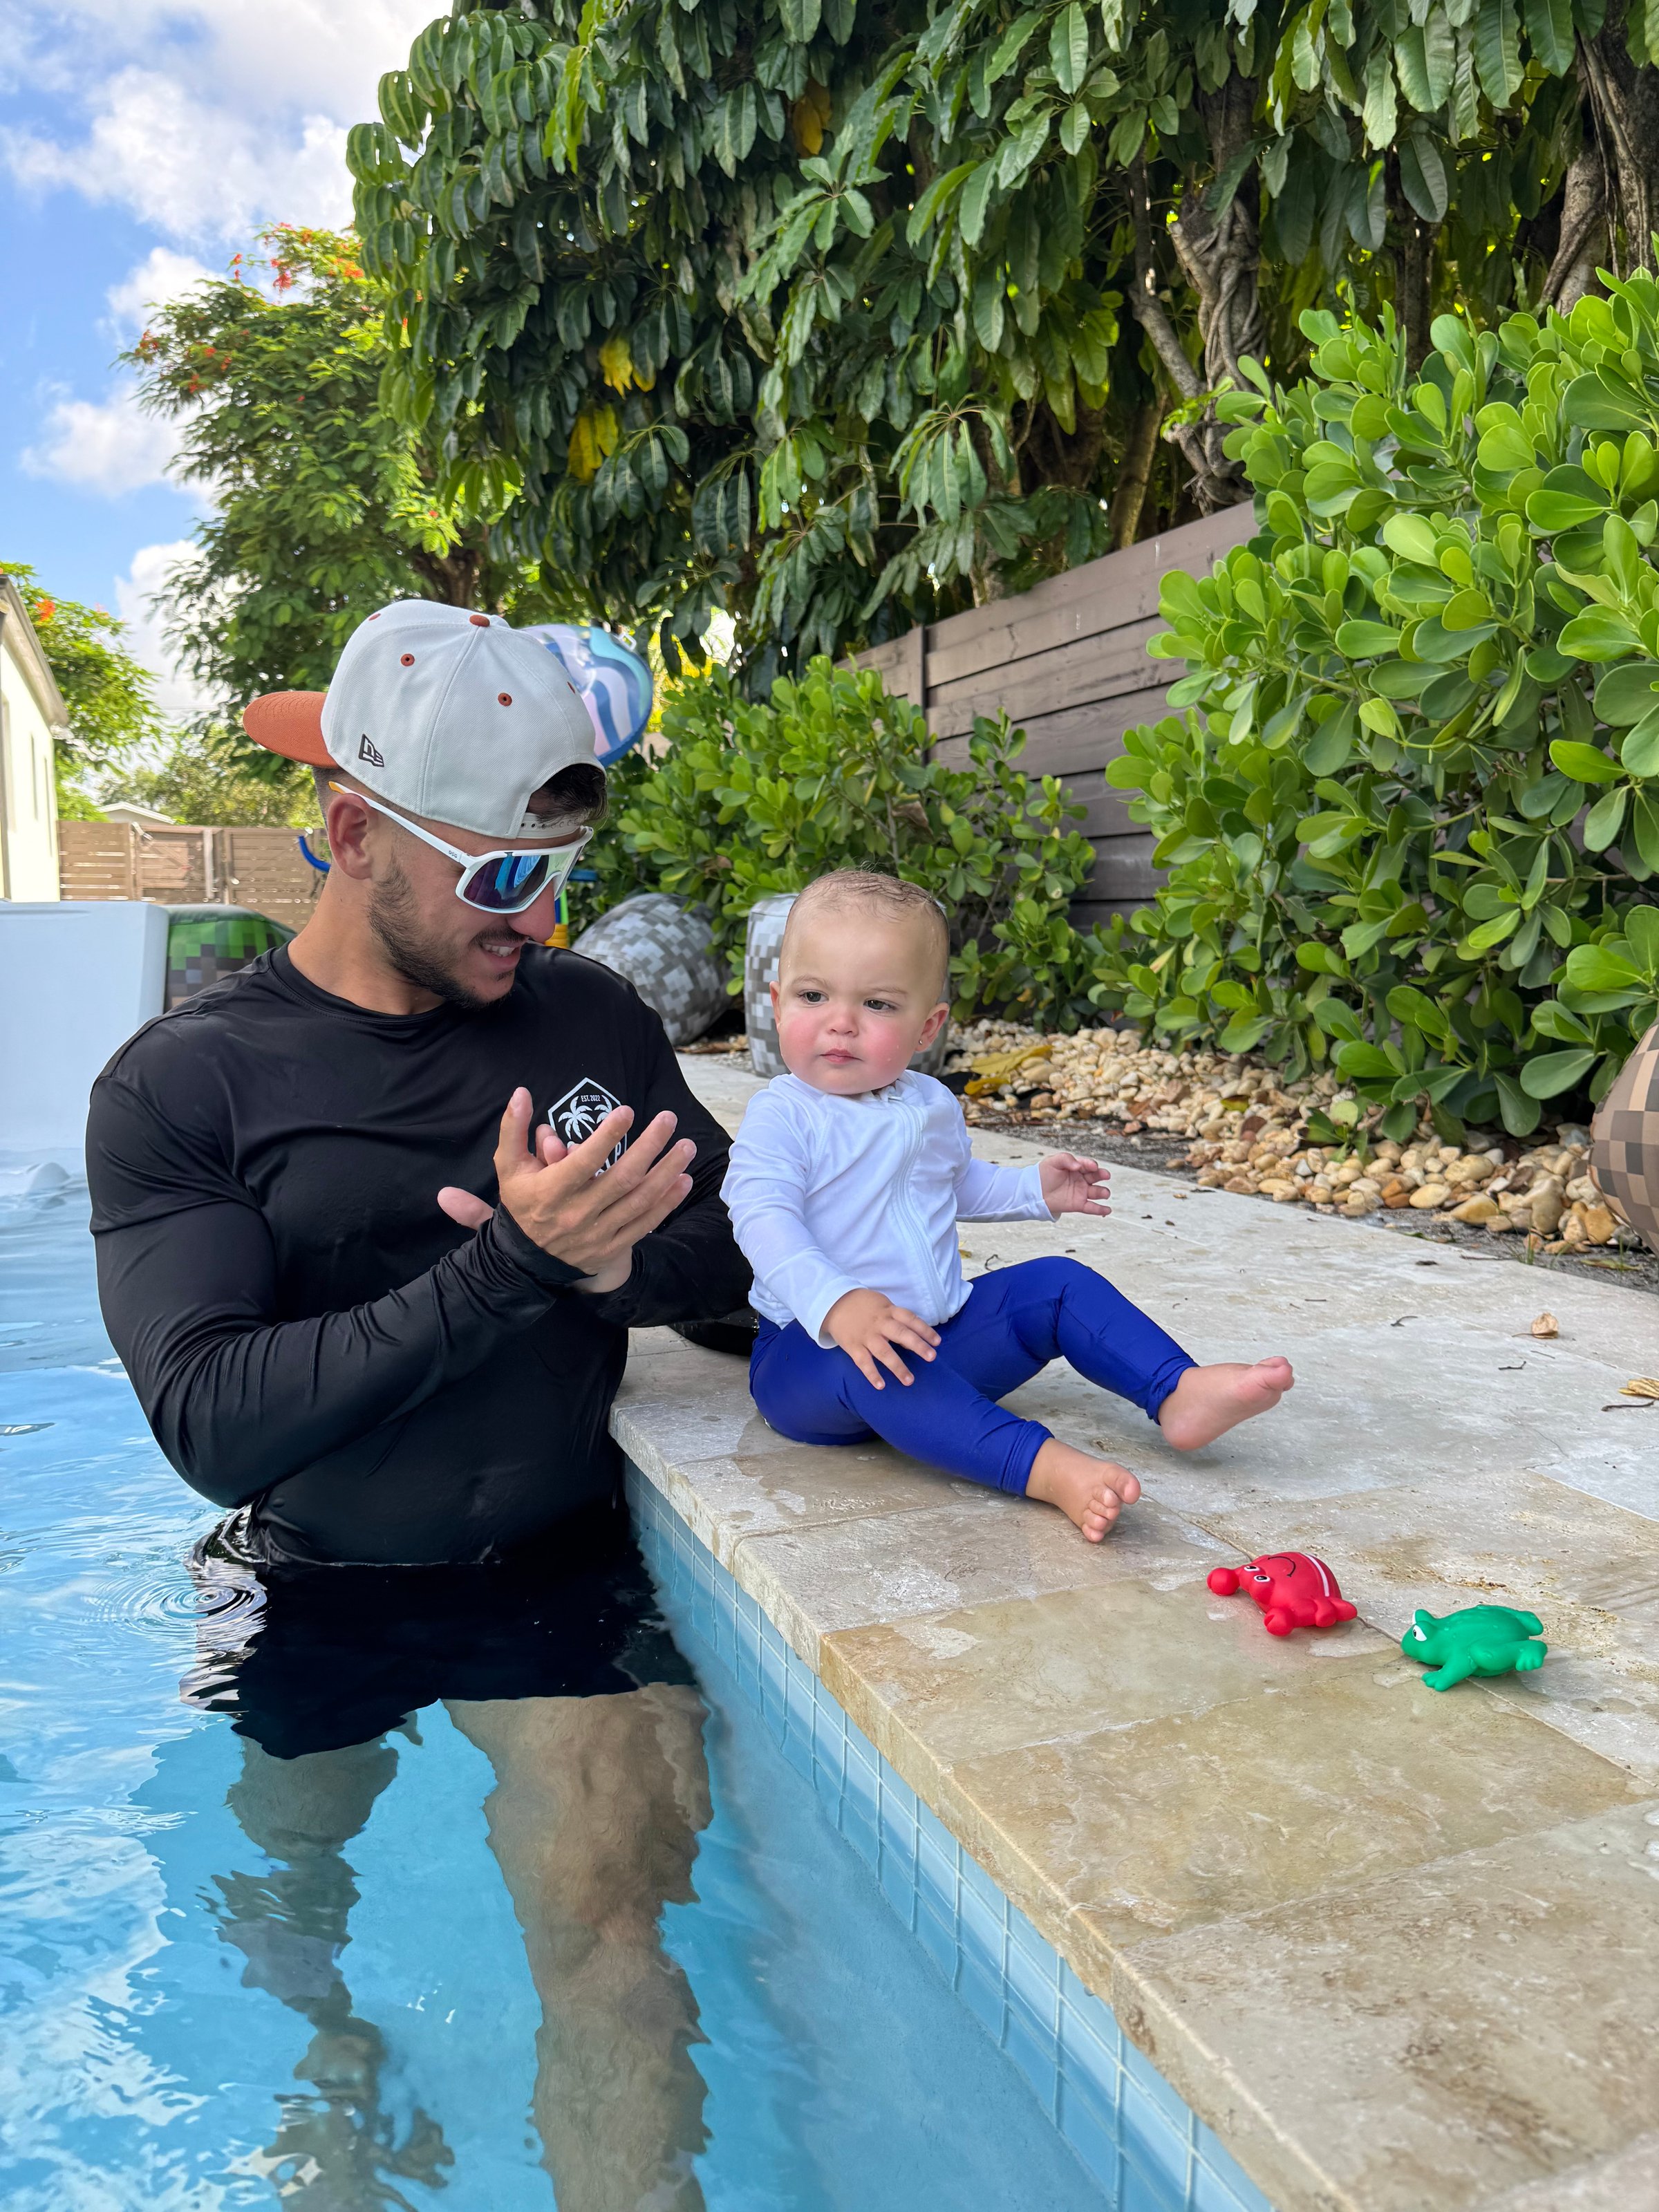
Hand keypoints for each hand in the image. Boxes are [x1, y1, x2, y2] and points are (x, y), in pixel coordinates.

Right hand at [436, 1088, 694, 1285]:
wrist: (525, 1261)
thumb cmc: (522, 1204)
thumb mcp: (508, 1167)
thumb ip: (513, 1129)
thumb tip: (521, 1093)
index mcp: (552, 1190)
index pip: (584, 1161)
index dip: (607, 1136)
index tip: (627, 1112)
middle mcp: (578, 1212)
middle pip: (621, 1177)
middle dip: (649, 1146)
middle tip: (668, 1119)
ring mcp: (598, 1232)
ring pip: (639, 1200)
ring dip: (666, 1172)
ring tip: (686, 1146)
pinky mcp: (612, 1246)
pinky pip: (645, 1223)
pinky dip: (666, 1203)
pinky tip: (683, 1180)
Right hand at [824, 1288, 939, 1388]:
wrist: (833, 1303)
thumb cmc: (864, 1306)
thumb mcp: (883, 1306)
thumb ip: (898, 1320)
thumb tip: (914, 1341)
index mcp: (888, 1311)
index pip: (910, 1319)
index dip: (925, 1330)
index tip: (937, 1342)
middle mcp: (879, 1323)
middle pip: (900, 1333)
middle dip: (917, 1345)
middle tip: (931, 1357)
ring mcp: (866, 1336)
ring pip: (883, 1351)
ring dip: (897, 1366)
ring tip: (909, 1380)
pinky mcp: (852, 1346)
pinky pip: (863, 1362)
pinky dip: (871, 1374)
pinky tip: (880, 1386)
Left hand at [1039, 1151, 1111, 1216]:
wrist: (1034, 1191)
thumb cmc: (1043, 1174)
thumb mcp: (1053, 1161)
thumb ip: (1066, 1159)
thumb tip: (1078, 1165)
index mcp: (1076, 1167)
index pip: (1087, 1165)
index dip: (1091, 1164)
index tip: (1093, 1166)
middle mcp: (1081, 1179)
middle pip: (1095, 1176)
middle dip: (1102, 1175)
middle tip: (1105, 1175)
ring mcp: (1081, 1192)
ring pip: (1096, 1192)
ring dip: (1103, 1192)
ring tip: (1105, 1193)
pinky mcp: (1078, 1204)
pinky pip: (1091, 1207)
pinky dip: (1100, 1210)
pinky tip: (1108, 1210)